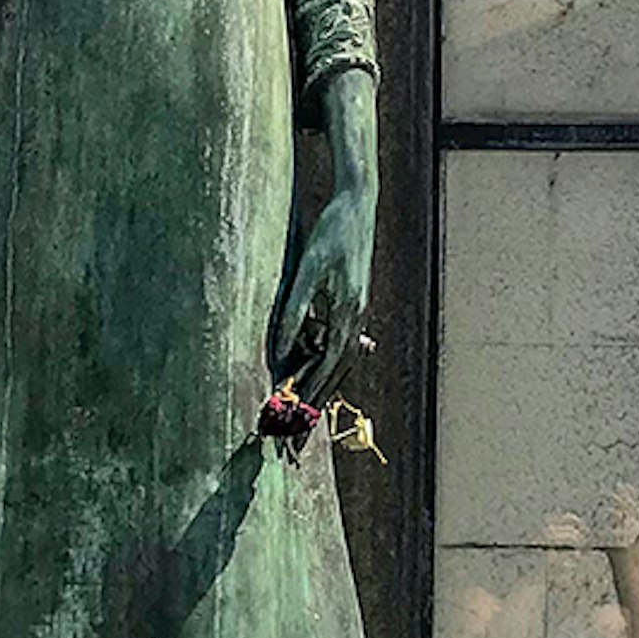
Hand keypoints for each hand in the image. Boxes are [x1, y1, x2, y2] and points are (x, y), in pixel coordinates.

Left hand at [269, 186, 371, 402]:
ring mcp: (357, 310)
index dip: (310, 394)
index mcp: (349, 312)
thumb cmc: (331, 231)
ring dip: (321, 385)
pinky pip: (338, 342)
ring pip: (339, 359)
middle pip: (337, 371)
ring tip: (303, 411)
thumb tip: (281, 351)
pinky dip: (324, 361)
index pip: (328, 366)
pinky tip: (310, 367)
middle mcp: (357, 316)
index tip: (295, 421)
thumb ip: (295, 311)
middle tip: (299, 433)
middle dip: (316, 402)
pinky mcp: (352, 302)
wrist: (357, 204)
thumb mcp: (308, 270)